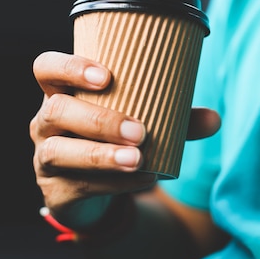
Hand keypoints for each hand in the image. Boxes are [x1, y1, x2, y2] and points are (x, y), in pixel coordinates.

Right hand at [30, 51, 219, 223]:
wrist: (97, 189)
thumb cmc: (116, 139)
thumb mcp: (142, 122)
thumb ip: (175, 119)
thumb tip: (214, 119)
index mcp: (63, 92)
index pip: (46, 68)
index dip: (69, 68)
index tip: (105, 76)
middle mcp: (46, 121)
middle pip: (55, 111)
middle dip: (99, 120)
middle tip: (140, 131)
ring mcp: (45, 156)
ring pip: (59, 152)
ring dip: (101, 155)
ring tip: (138, 159)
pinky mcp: (56, 190)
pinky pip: (79, 185)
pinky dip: (114, 182)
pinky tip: (143, 179)